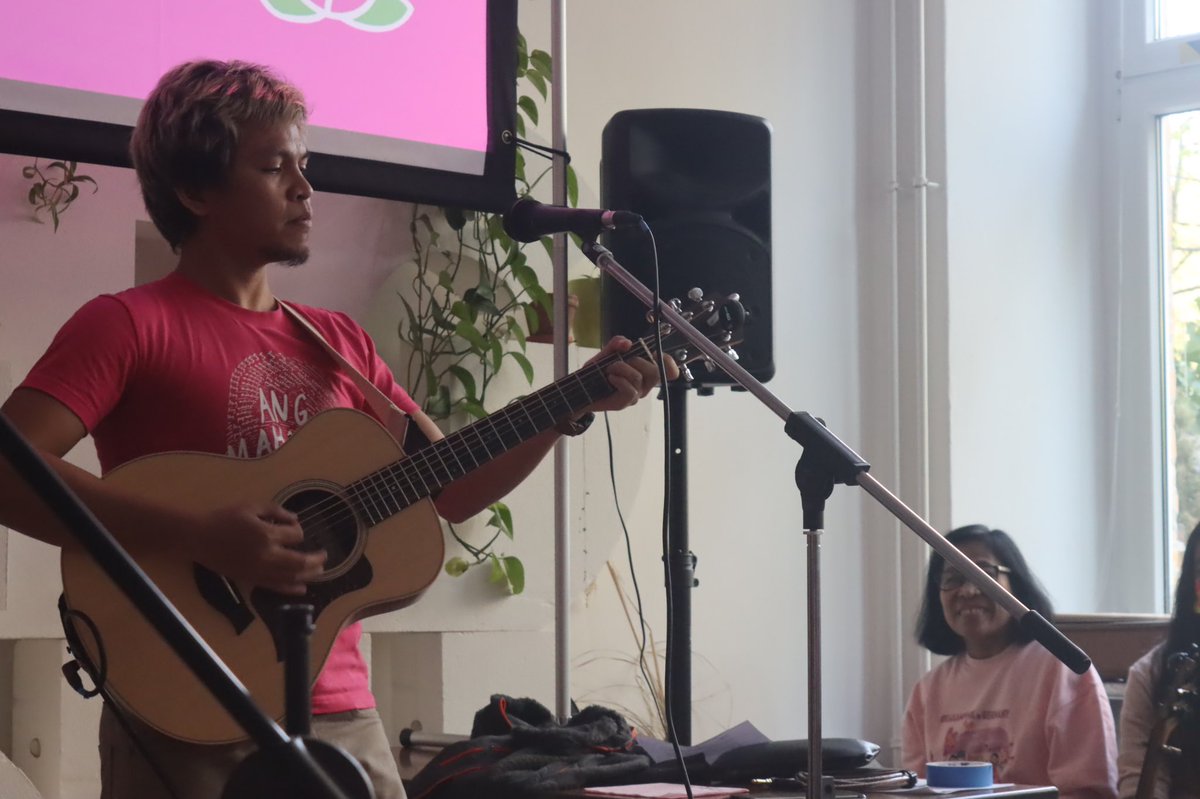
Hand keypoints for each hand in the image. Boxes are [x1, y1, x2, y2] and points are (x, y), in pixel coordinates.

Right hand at [185, 503, 325, 595]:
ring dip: (309, 574)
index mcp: (267, 534)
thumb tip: (295, 519)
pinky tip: (302, 588)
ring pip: (291, 576)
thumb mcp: (251, 507)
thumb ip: (275, 511)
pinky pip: (275, 587)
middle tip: (325, 556)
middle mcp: (266, 555)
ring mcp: (259, 570)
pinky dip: (291, 589)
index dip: (299, 531)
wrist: (199, 538)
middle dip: (316, 559)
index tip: (296, 529)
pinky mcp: (251, 579)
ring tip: (320, 570)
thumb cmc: (224, 518)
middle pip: (300, 561)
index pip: (295, 535)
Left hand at [585, 336, 679, 413]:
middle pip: (656, 371)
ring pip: (639, 378)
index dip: (669, 362)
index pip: (667, 368)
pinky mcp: (625, 403)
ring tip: (609, 368)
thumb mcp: (606, 353)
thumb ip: (616, 344)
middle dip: (637, 360)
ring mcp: (635, 394)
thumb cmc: (597, 372)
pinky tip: (610, 378)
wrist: (581, 389)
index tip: (656, 355)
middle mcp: (644, 384)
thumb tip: (627, 343)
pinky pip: (630, 390)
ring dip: (621, 368)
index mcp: (644, 370)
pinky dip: (619, 380)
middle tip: (620, 360)